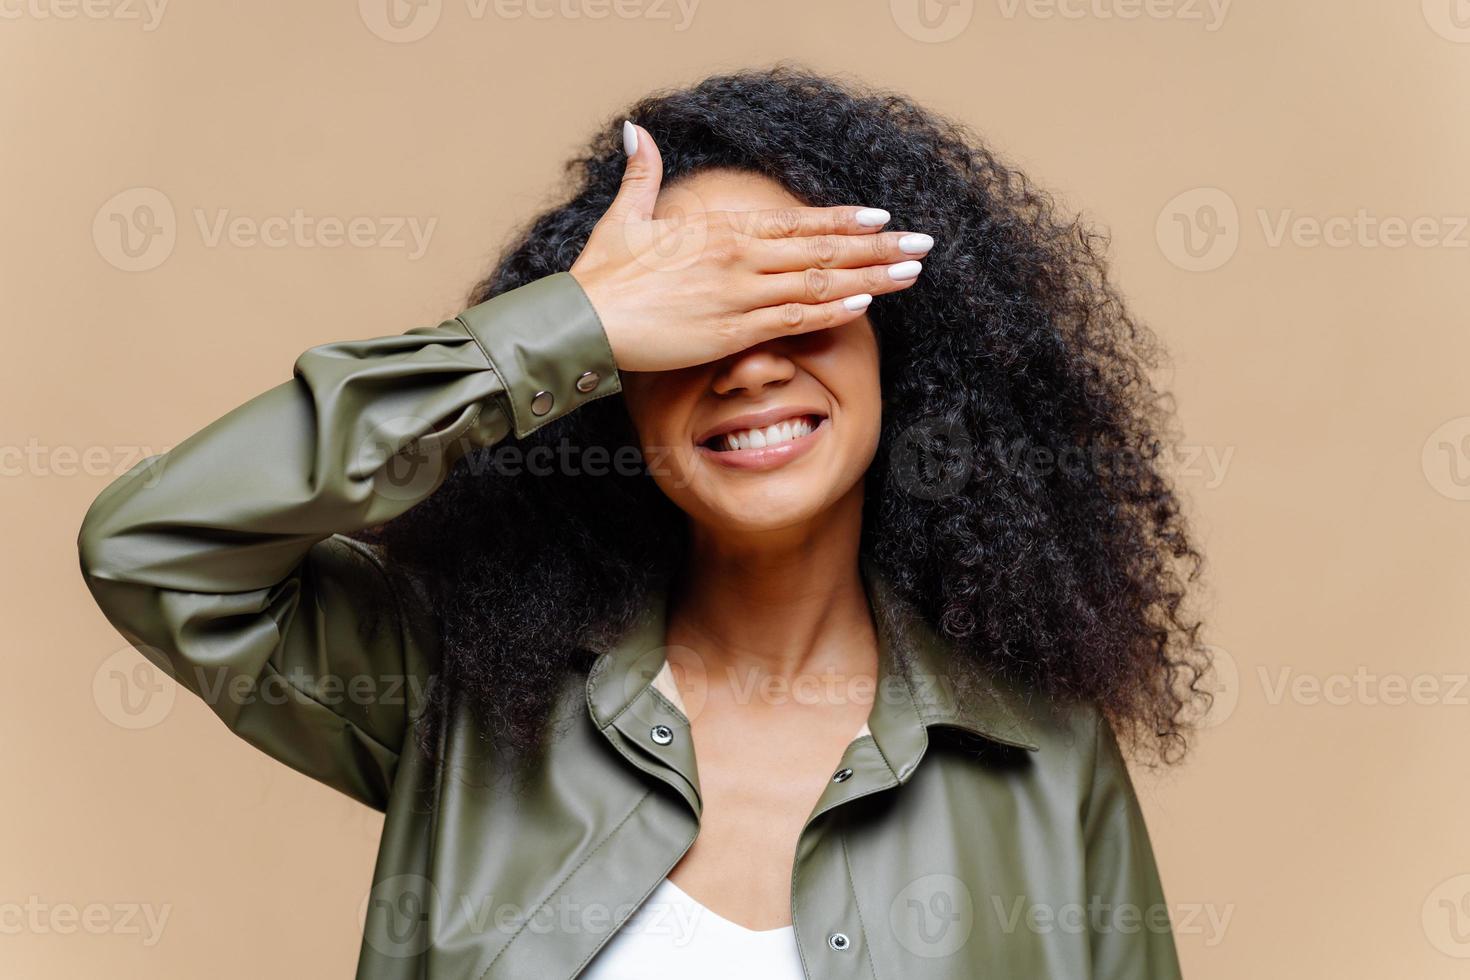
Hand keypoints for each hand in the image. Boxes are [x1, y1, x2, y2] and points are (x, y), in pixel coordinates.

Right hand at [569, 120, 930, 373]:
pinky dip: (833, 310)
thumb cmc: (602, 275)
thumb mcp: (625, 216)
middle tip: (922, 243)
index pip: (796, 222)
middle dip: (878, 247)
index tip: (881, 218)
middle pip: (822, 249)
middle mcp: (739, 257)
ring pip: (820, 282)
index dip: (843, 220)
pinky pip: (794, 318)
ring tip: (912, 273)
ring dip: (871, 277)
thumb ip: (642, 174)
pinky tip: (866, 304)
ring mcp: (739, 294)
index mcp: (720, 230)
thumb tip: (636, 129)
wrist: (581, 320)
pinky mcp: (732, 330)